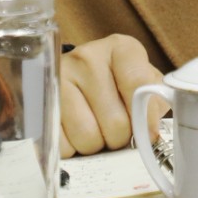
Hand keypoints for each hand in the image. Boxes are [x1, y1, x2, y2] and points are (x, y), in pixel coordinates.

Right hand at [60, 34, 165, 156]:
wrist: (81, 76)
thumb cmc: (120, 82)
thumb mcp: (145, 82)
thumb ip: (156, 101)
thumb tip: (150, 132)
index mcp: (121, 49)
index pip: (139, 85)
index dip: (146, 118)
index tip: (148, 134)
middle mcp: (88, 57)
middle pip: (115, 122)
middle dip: (120, 137)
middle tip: (118, 129)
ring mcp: (60, 77)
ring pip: (88, 138)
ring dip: (97, 145)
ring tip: (97, 129)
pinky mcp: (40, 101)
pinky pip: (63, 145)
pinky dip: (73, 149)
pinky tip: (76, 133)